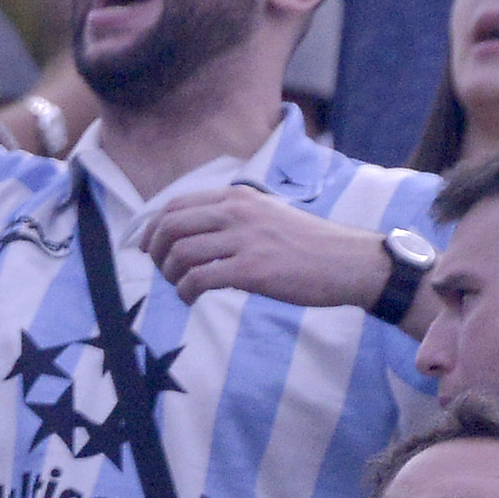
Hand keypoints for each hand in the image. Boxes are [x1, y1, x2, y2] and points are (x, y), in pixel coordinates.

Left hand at [135, 183, 393, 307]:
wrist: (349, 262)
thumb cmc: (308, 245)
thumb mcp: (267, 215)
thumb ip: (232, 219)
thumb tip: (191, 237)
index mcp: (238, 198)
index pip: (175, 205)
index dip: (153, 228)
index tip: (149, 248)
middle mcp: (237, 212)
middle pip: (169, 227)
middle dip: (156, 252)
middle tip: (163, 271)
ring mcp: (245, 239)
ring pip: (180, 253)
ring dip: (170, 276)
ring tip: (181, 288)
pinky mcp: (252, 269)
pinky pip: (199, 279)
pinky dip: (186, 292)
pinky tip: (191, 299)